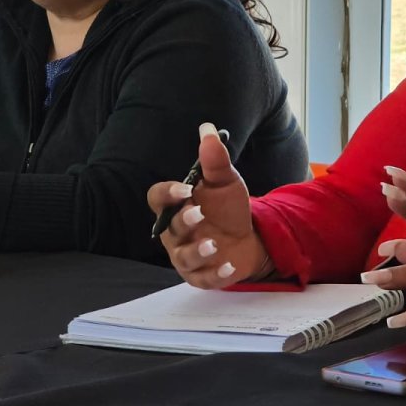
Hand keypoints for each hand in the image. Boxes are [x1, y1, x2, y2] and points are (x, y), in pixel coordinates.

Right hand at [148, 123, 269, 287]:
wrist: (248, 236)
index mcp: (176, 205)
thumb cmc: (227, 207)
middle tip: (199, 214)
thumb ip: (215, 159)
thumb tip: (208, 128)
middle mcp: (175, 232)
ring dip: (196, 251)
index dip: (167, 194)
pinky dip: (215, 274)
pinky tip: (229, 265)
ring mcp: (186, 255)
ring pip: (182, 257)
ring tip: (214, 244)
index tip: (185, 189)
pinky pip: (203, 278)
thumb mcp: (225, 181)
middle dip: (183, 222)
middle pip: (170, 228)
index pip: (157, 198)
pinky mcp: (201, 275)